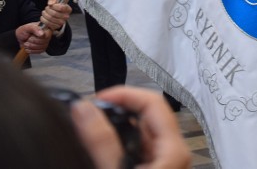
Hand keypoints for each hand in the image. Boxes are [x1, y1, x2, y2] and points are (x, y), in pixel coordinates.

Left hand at [15, 23, 48, 53]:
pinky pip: (38, 52)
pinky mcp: (42, 49)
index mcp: (44, 28)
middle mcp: (47, 35)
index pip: (46, 35)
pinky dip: (31, 50)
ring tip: (26, 43)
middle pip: (42, 42)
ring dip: (30, 46)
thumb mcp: (27, 28)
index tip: (30, 37)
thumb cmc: (24, 31)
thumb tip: (42, 34)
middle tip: (27, 39)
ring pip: (40, 47)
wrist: (21, 37)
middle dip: (32, 41)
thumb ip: (34, 29)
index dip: (38, 37)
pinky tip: (28, 47)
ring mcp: (45, 43)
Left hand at [41, 0, 71, 31]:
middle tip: (46, 8)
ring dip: (45, 14)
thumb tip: (50, 4)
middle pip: (54, 13)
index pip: (61, 8)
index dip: (54, 6)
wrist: (54, 13)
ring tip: (44, 12)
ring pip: (50, 18)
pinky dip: (44, 20)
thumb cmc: (55, 6)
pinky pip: (48, 24)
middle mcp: (66, 16)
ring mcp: (62, 22)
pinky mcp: (56, 27)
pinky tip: (43, 17)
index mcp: (68, 9)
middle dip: (48, 10)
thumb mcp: (55, 0)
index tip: (51, 5)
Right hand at [71, 87, 190, 168]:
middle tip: (88, 114)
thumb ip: (101, 143)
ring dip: (115, 127)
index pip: (153, 101)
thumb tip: (83, 108)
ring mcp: (164, 163)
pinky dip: (118, 144)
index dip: (124, 94)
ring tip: (90, 129)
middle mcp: (173, 153)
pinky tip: (100, 149)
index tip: (97, 99)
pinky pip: (137, 149)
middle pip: (146, 116)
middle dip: (116, 110)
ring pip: (140, 134)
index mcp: (173, 150)